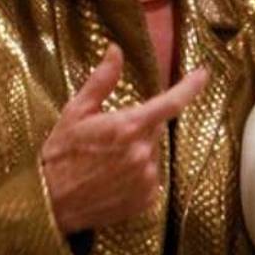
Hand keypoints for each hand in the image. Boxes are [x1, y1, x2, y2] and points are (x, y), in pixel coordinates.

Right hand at [40, 45, 208, 233]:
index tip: (203, 74)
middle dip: (140, 126)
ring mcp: (148, 178)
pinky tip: (114, 177)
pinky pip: (152, 178)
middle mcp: (143, 153)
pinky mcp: (148, 199)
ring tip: (108, 161)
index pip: (171, 103)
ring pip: (154, 154)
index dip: (191, 87)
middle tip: (111, 136)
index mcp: (127, 127)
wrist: (51, 203)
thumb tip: (116, 51)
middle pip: (157, 128)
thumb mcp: (75, 112)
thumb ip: (101, 81)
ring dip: (139, 151)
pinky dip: (139, 174)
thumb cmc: (60, 154)